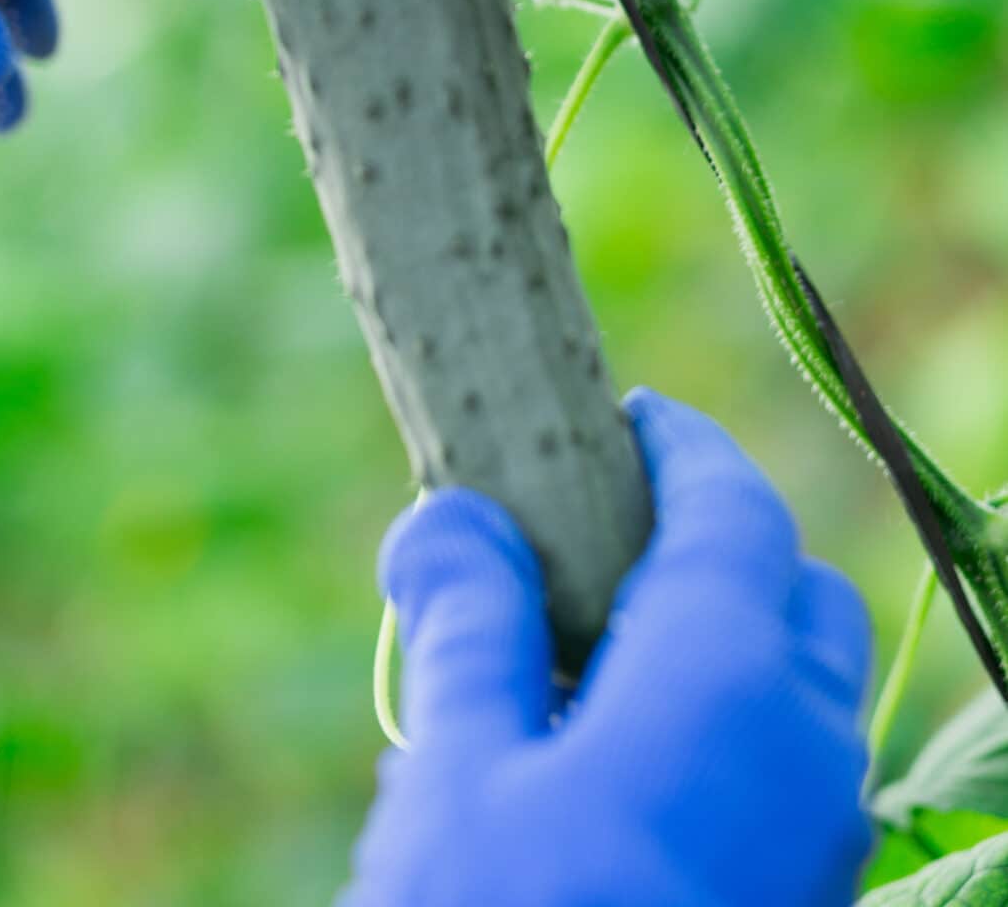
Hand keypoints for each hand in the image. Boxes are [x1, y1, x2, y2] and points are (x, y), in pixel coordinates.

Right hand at [343, 389, 871, 906]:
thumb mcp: (456, 775)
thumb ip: (468, 626)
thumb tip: (451, 519)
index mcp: (734, 681)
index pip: (733, 507)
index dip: (678, 447)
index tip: (621, 418)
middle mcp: (809, 755)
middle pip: (794, 594)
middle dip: (714, 542)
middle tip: (598, 539)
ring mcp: (818, 850)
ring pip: (803, 697)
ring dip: (722, 644)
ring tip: (588, 657)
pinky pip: (788, 786)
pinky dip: (726, 734)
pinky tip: (610, 772)